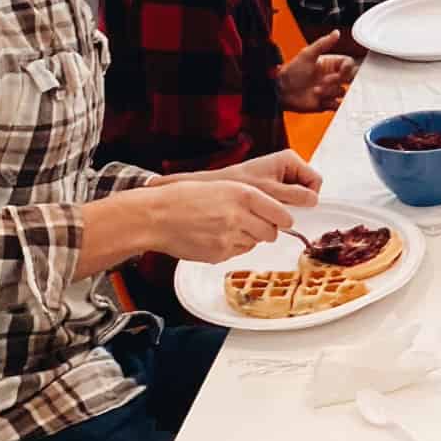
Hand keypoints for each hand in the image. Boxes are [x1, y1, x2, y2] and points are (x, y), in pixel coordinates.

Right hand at [142, 178, 315, 263]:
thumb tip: (271, 213)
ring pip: (254, 243)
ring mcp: (229, 237)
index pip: (281, 213)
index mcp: (243, 194)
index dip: (284, 219)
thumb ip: (249, 198)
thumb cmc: (184, 197)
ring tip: (224, 227)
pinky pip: (236, 253)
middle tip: (252, 224)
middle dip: (266, 230)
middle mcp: (239, 216)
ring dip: (246, 238)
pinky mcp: (219, 254)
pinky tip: (213, 236)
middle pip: (271, 232)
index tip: (285, 221)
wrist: (155, 216)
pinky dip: (230, 247)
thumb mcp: (222, 186)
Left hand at [213, 148, 323, 198]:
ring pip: (297, 196)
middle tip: (280, 208)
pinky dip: (280, 207)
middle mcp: (289, 166)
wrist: (220, 187)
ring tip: (271, 208)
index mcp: (290, 160)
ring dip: (287, 206)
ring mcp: (282, 176)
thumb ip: (294, 195)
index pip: (315, 180)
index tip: (296, 207)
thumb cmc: (241, 185)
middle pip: (307, 189)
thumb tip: (313, 200)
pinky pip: (287, 199)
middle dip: (297, 202)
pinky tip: (267, 208)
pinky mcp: (275, 186)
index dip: (309, 196)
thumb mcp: (271, 191)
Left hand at [277, 31, 357, 111]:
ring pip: (343, 92)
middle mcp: (332, 77)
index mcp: (330, 64)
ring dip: (330, 92)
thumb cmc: (291, 72)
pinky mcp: (327, 103)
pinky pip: (338, 105)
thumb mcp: (307, 54)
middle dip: (339, 80)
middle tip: (326, 81)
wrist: (280, 92)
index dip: (346, 68)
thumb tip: (336, 32)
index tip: (340, 71)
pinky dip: (333, 103)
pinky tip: (322, 99)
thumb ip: (323, 43)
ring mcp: (330, 90)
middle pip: (350, 78)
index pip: (348, 64)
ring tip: (316, 90)